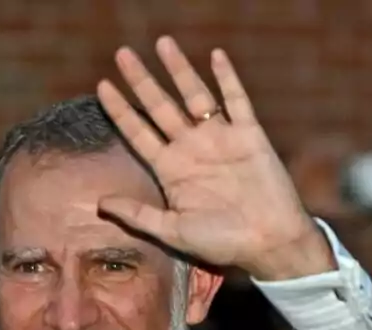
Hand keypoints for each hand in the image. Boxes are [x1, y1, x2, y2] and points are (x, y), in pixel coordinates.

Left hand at [95, 37, 330, 280]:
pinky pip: (236, 100)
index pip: (139, 133)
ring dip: (179, 70)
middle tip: (123, 54)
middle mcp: (193, 149)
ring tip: (163, 43)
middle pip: (160, 107)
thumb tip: (100, 203)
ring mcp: (220, 139)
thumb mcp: (174, 232)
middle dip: (142, 81)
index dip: (120, 110)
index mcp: (172, 170)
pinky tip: (215, 56)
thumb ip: (139, 215)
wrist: (271, 243)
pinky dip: (227, 78)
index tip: (102, 86)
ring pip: (195, 96)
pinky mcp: (249, 135)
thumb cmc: (224, 242)